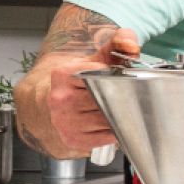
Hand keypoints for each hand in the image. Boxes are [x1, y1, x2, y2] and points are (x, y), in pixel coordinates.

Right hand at [21, 27, 141, 157]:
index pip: (103, 76)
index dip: (118, 79)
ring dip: (120, 116)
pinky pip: (107, 136)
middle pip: (107, 100)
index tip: (123, 79)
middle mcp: (60, 99)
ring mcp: (64, 121)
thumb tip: (130, 45)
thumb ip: (117, 44)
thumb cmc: (80, 81)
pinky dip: (116, 131)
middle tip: (128, 96)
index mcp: (63, 75)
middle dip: (122, 98)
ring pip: (109, 119)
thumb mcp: (95, 59)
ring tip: (119, 109)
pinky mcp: (73, 139)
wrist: (53, 103)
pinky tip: (111, 123)